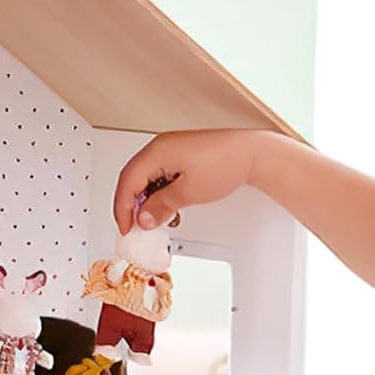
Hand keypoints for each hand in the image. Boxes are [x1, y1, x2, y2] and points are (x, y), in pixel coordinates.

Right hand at [113, 129, 263, 232]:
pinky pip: (159, 174)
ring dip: (146, 200)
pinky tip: (167, 207)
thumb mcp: (188, 193)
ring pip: (145, 177)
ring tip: (154, 220)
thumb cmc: (226, 164)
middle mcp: (161, 147)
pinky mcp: (179, 154)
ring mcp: (170, 149)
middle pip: (133, 178)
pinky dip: (158, 192)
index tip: (126, 228)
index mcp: (158, 151)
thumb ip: (161, 207)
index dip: (123, 209)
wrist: (251, 153)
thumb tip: (143, 219)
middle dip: (131, 206)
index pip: (127, 182)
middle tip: (134, 227)